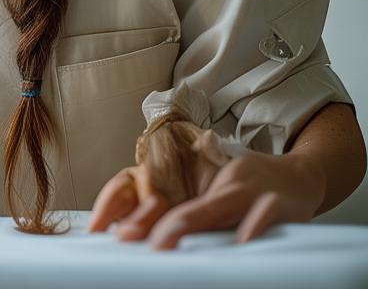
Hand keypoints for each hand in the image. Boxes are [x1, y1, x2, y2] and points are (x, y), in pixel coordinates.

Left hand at [89, 150, 324, 248]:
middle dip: (166, 227)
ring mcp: (254, 193)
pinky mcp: (282, 203)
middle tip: (141, 244)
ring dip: (196, 224)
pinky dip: (254, 225)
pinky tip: (242, 237)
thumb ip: (196, 219)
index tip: (116, 232)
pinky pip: (266, 213)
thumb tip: (153, 239)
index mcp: (208, 188)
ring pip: (220, 207)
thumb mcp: (222, 199)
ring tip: (173, 241)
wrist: (303, 176)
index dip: (142, 217)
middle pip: (193, 208)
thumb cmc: (254, 190)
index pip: (174, 204)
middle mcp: (226, 187)